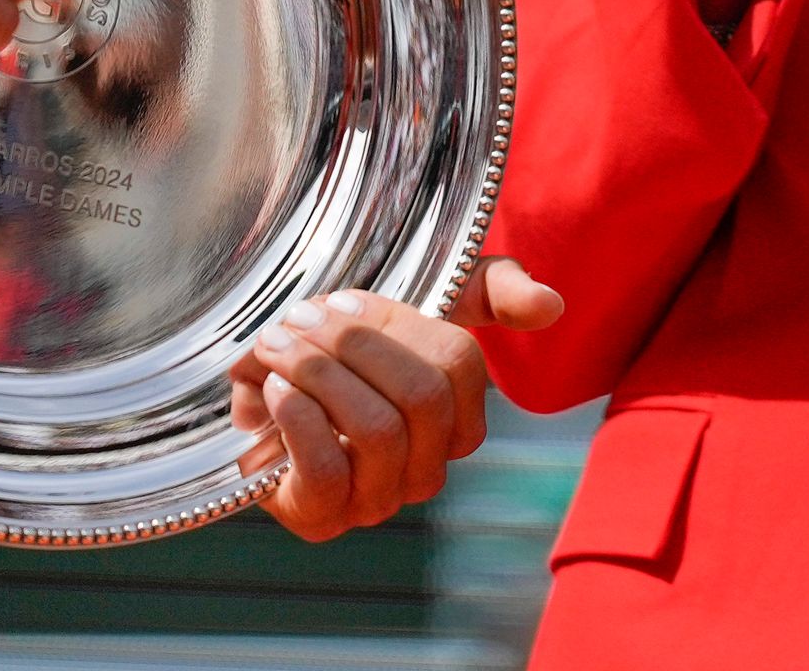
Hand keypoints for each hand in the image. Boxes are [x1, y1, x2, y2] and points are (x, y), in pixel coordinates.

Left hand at [232, 258, 561, 539]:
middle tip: (301, 317)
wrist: (259, 383)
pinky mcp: (324, 518)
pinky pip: (328, 472)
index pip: (459, 364)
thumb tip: (550, 306)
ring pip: (377, 432)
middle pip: (421, 397)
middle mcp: (427, 467)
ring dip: (318, 374)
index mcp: (458, 418)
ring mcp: (378, 499)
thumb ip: (492, 289)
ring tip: (278, 345)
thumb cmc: (345, 342)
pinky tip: (275, 390)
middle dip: (354, 345)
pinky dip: (298, 419)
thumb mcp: (424, 296)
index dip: (398, 326)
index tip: (342, 300)